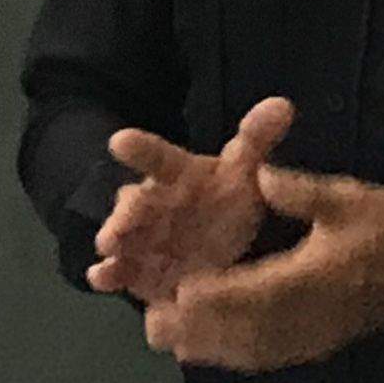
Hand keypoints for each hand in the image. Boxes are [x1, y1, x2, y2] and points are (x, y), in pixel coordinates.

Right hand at [89, 96, 294, 310]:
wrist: (213, 245)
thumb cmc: (225, 199)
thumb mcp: (244, 171)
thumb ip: (256, 139)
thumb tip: (282, 104)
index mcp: (175, 175)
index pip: (158, 157)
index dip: (140, 150)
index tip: (120, 142)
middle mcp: (151, 202)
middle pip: (135, 201)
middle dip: (127, 210)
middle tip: (123, 219)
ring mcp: (140, 236)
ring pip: (121, 234)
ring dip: (114, 240)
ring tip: (110, 249)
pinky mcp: (136, 268)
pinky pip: (118, 270)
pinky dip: (108, 274)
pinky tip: (101, 278)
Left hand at [146, 162, 383, 371]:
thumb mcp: (350, 199)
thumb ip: (303, 192)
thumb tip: (261, 174)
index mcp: (315, 278)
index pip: (260, 291)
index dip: (219, 297)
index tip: (181, 294)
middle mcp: (310, 315)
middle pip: (248, 329)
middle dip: (201, 330)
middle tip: (154, 326)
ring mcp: (315, 335)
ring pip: (257, 349)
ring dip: (213, 348)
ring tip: (170, 342)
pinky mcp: (319, 344)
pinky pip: (272, 356)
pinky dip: (238, 356)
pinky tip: (211, 351)